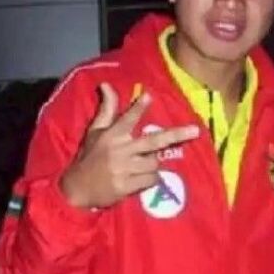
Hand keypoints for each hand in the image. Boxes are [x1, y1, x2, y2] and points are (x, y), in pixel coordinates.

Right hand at [58, 83, 199, 209]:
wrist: (77, 189)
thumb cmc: (89, 157)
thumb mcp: (95, 131)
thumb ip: (106, 109)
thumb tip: (106, 84)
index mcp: (112, 135)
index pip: (128, 118)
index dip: (138, 107)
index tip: (149, 96)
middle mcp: (120, 150)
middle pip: (153, 141)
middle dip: (176, 135)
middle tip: (195, 131)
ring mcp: (124, 169)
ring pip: (154, 162)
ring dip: (153, 163)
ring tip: (141, 165)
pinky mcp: (127, 186)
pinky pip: (151, 180)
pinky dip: (150, 179)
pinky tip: (141, 178)